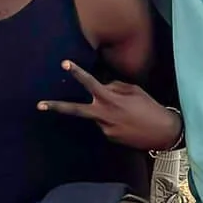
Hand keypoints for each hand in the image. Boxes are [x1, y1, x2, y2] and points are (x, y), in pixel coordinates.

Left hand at [38, 59, 180, 150]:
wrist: (163, 132)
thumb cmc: (150, 107)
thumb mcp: (133, 90)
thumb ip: (113, 87)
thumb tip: (102, 87)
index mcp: (110, 99)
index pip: (90, 82)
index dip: (77, 72)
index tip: (65, 63)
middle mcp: (103, 115)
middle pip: (75, 110)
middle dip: (57, 107)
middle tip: (39, 105)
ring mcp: (105, 129)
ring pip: (97, 115)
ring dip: (105, 111)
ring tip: (129, 113)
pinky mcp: (110, 138)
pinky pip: (106, 124)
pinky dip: (113, 120)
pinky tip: (128, 122)